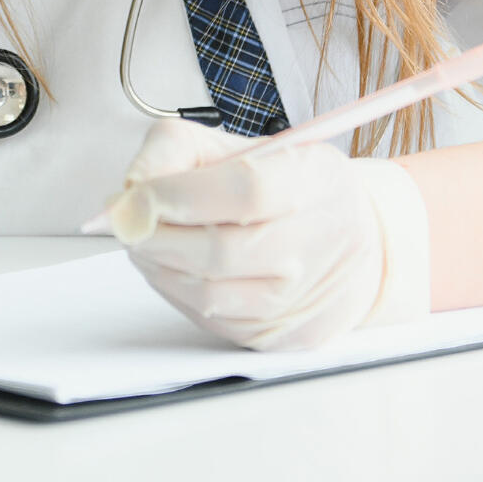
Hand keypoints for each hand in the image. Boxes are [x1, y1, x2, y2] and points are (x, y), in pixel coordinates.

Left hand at [105, 118, 431, 351]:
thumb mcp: (244, 145)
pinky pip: (213, 321)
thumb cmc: (288, 190)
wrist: (355, 248)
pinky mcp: (283, 336)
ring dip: (159, 267)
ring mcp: (304, 298)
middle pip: (221, 251)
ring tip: (145, 242)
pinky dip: (178, 293)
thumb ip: (179, 149)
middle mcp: (321, 243)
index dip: (178, 195)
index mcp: (317, 180)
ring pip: (209, 294)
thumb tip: (130, 189)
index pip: (245, 192)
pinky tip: (173, 268)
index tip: (136, 195)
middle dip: (155, 236)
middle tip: (127, 221)